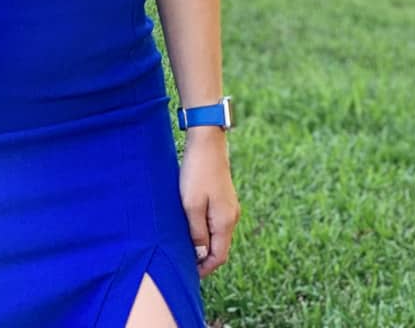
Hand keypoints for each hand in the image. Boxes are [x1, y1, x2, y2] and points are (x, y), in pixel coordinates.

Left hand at [179, 130, 238, 276]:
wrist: (207, 142)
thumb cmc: (196, 172)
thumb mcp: (191, 205)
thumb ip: (197, 232)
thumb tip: (201, 255)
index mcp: (225, 221)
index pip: (219, 256)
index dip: (204, 269)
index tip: (188, 274)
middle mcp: (232, 216)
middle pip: (220, 248)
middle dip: (203, 259)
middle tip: (182, 262)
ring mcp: (229, 207)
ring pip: (218, 235)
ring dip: (203, 244)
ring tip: (183, 246)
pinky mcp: (224, 198)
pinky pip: (216, 223)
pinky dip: (205, 231)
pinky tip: (190, 228)